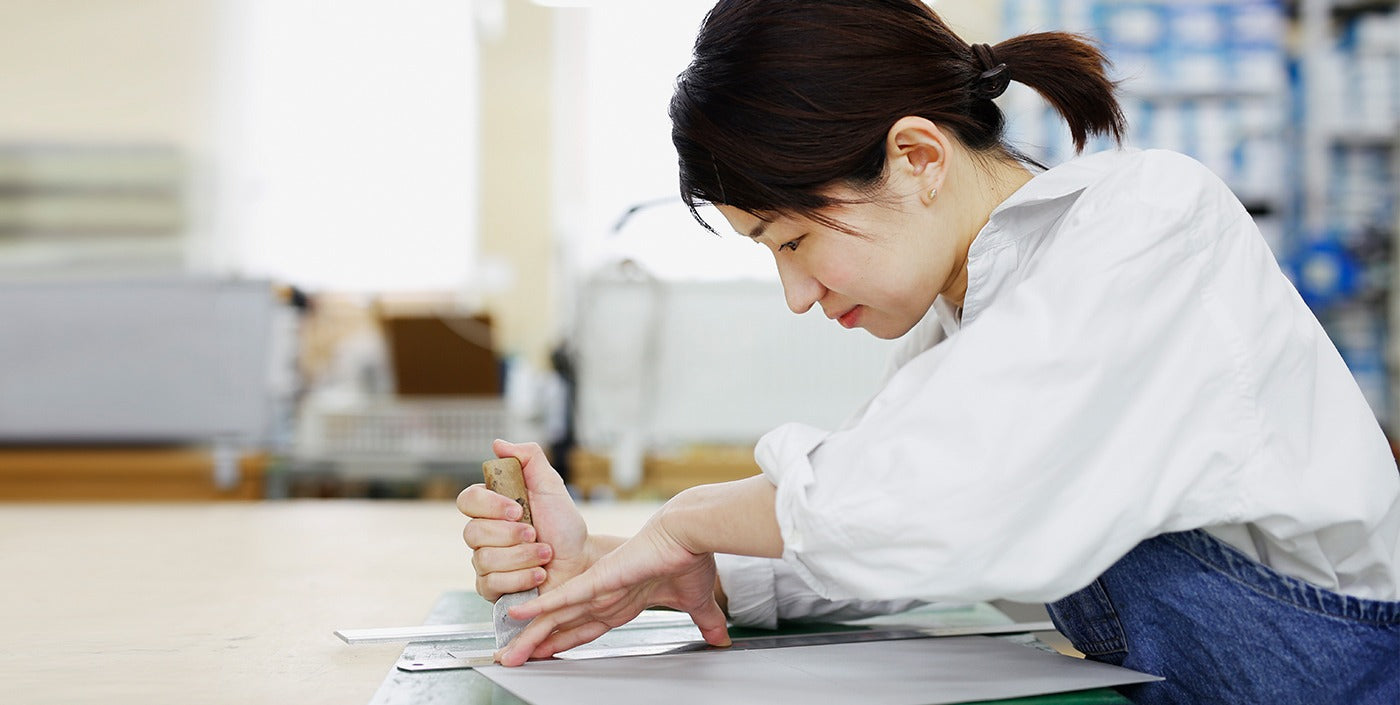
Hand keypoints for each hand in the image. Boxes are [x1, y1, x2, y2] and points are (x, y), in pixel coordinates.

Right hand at [457, 440, 591, 600]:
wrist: (580, 561)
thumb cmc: (563, 525)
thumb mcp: (551, 485)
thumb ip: (529, 458)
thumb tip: (498, 443)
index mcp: (491, 507)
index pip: (468, 500)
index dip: (489, 506)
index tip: (518, 510)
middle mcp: (483, 534)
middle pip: (472, 533)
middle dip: (511, 535)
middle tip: (536, 534)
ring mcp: (484, 562)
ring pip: (484, 560)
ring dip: (522, 556)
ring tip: (545, 554)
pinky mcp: (491, 588)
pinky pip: (491, 584)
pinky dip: (521, 577)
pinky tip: (539, 574)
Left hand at [493, 507, 729, 666]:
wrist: (692, 533)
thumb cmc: (691, 558)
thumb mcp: (697, 601)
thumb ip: (704, 621)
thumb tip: (722, 638)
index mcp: (622, 599)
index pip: (585, 628)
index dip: (563, 642)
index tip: (544, 654)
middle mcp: (605, 594)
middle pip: (563, 626)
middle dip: (537, 645)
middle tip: (510, 659)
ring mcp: (600, 587)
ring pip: (557, 617)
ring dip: (531, 636)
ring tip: (507, 653)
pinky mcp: (600, 578)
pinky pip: (566, 598)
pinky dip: (542, 608)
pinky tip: (520, 617)